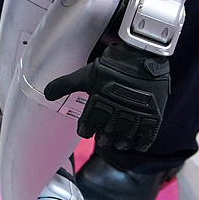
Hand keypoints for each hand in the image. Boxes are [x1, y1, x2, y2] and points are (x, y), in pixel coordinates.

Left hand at [44, 45, 169, 153]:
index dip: (86, 130)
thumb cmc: (111, 65)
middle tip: (104, 137)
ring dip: (120, 142)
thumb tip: (46, 93)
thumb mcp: (85, 74)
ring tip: (119, 142)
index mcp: (98, 103)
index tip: (87, 130)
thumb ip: (64, 85)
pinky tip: (137, 144)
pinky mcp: (152, 115)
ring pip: (125, 139)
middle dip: (103, 137)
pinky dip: (141, 143)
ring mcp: (135, 114)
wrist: (141, 55)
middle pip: (106, 135)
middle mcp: (116, 112)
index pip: (86, 128)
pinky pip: (146, 136)